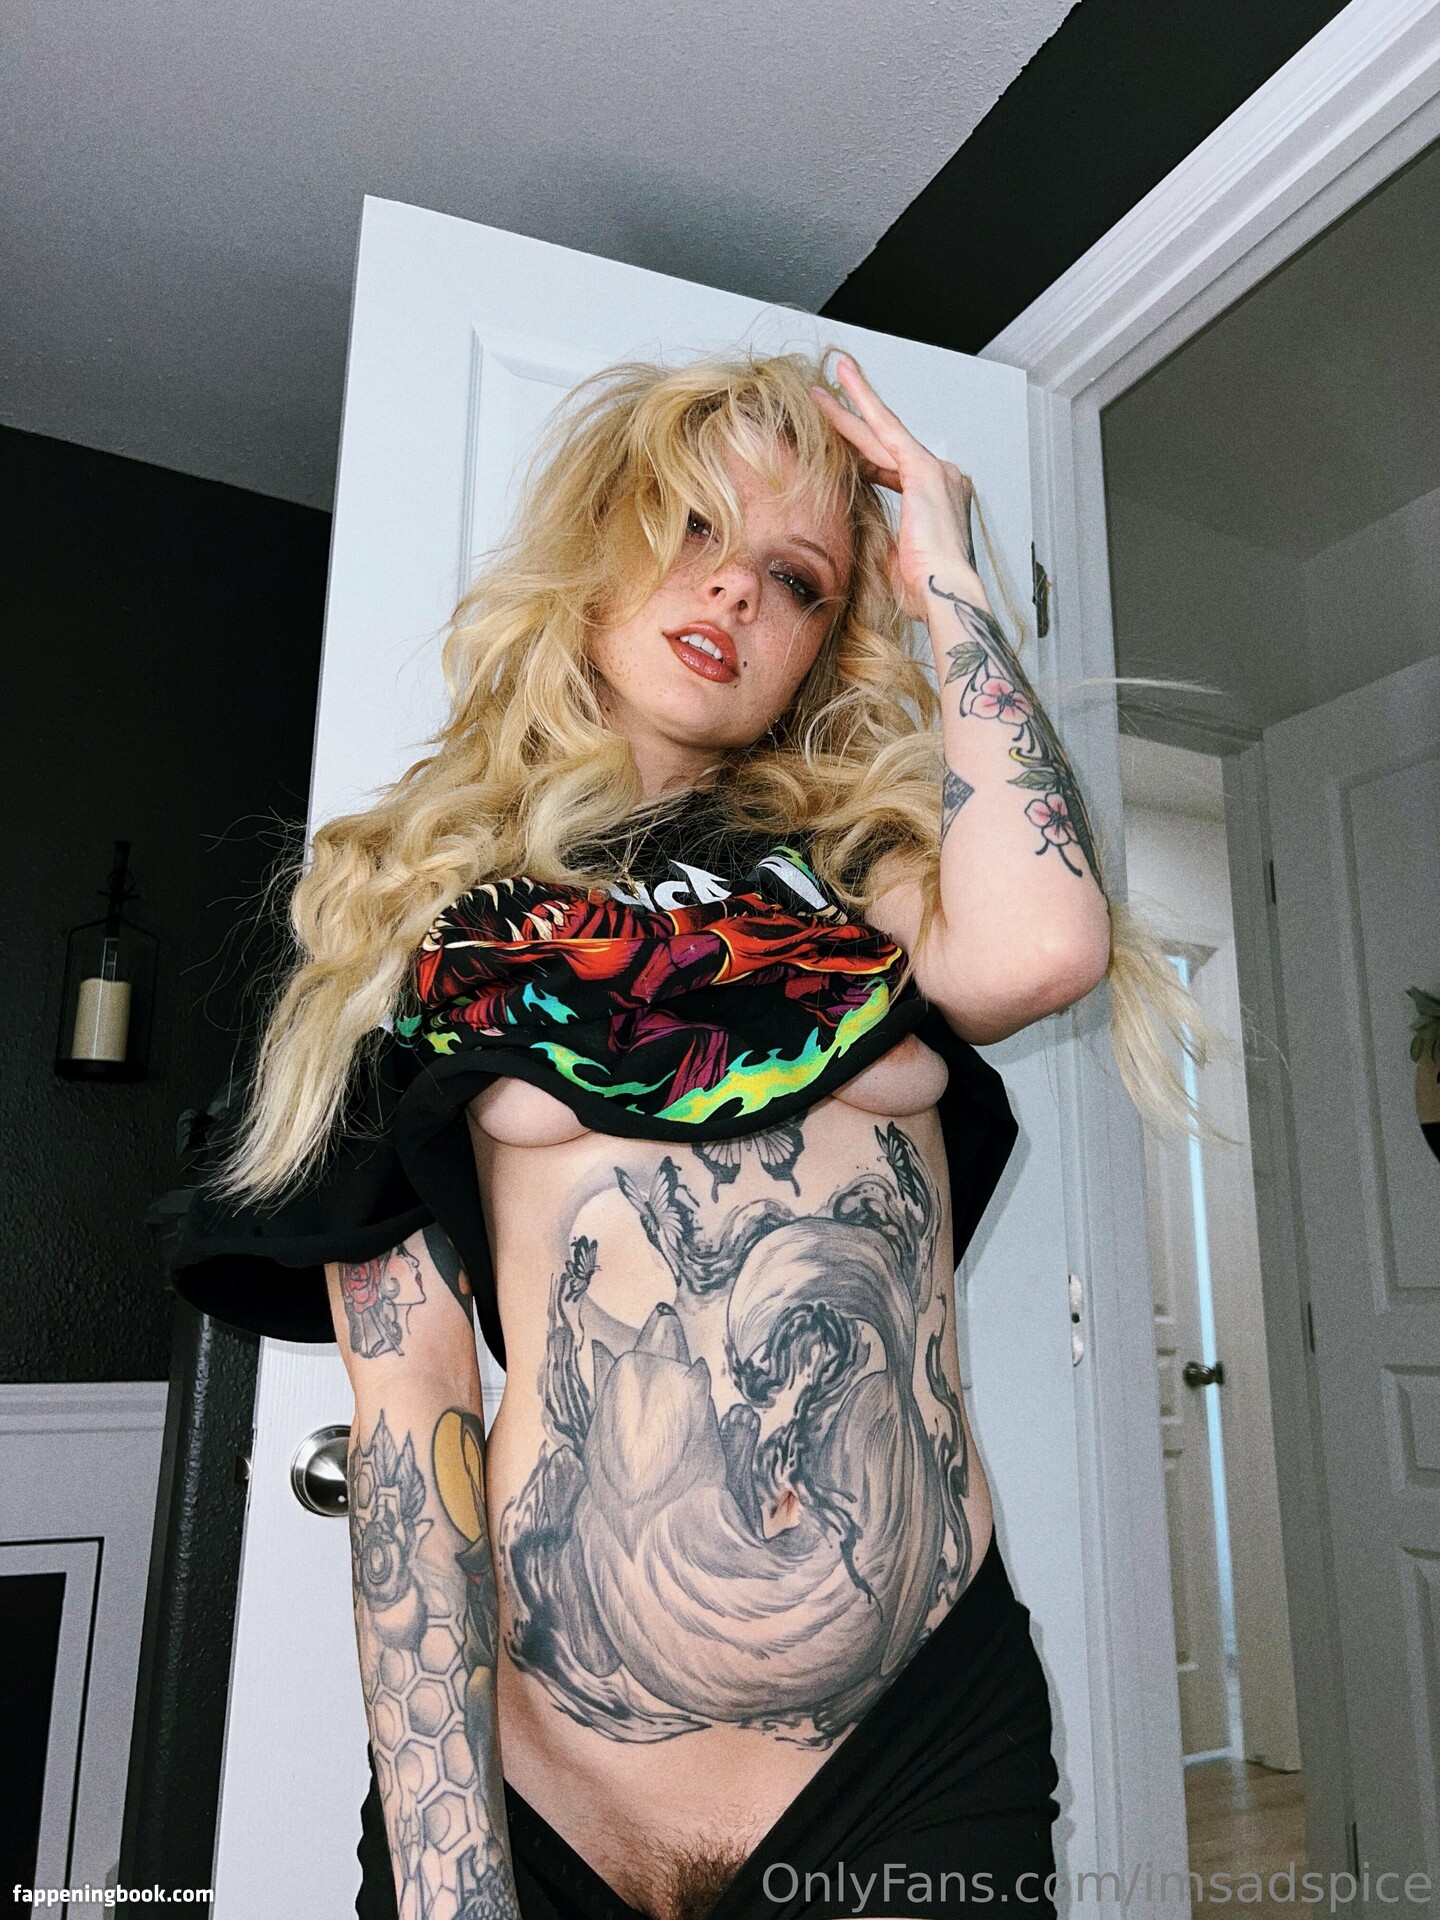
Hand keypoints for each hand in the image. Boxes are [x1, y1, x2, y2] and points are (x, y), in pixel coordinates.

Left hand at [811, 355, 981, 621]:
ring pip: (882, 430)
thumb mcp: (893, 559)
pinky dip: (864, 404)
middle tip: (827, 394)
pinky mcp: (924, 469)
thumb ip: (879, 536)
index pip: (890, 470)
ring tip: (822, 389)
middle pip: (885, 443)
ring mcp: (935, 470)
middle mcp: (941, 478)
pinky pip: (886, 428)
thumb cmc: (923, 590)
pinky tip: (843, 385)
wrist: (944, 594)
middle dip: (854, 418)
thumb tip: (855, 529)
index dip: (862, 457)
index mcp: (935, 500)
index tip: (839, 448)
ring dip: (851, 405)